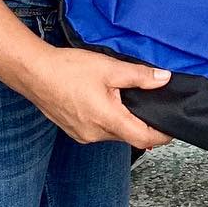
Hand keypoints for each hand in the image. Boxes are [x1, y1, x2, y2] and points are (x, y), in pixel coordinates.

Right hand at [21, 46, 173, 149]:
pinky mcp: (74, 130)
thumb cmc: (68, 70)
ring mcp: (83, 134)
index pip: (143, 138)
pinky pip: (99, 130)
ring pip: (114, 132)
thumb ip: (140, 76)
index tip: (172, 128)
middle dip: (142, 122)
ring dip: (124, 119)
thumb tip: (163, 78)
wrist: (35, 73)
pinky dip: (109, 119)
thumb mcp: (111, 68)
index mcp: (107, 120)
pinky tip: (106, 101)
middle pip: (129, 135)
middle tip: (150, 101)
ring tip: (125, 97)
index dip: (161, 135)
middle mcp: (94, 133)